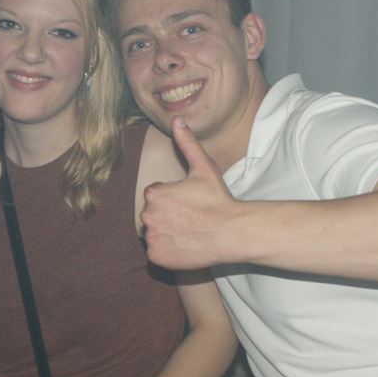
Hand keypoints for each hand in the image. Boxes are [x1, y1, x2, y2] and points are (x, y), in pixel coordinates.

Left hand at [140, 117, 237, 269]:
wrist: (230, 233)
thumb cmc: (217, 199)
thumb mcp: (203, 167)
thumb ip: (187, 142)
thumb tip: (177, 119)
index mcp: (153, 193)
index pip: (156, 195)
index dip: (174, 198)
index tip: (191, 203)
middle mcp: (147, 215)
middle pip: (154, 214)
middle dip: (168, 215)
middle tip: (191, 217)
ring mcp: (151, 238)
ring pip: (155, 232)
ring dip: (167, 232)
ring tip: (189, 231)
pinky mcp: (156, 257)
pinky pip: (157, 252)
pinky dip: (168, 250)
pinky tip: (185, 245)